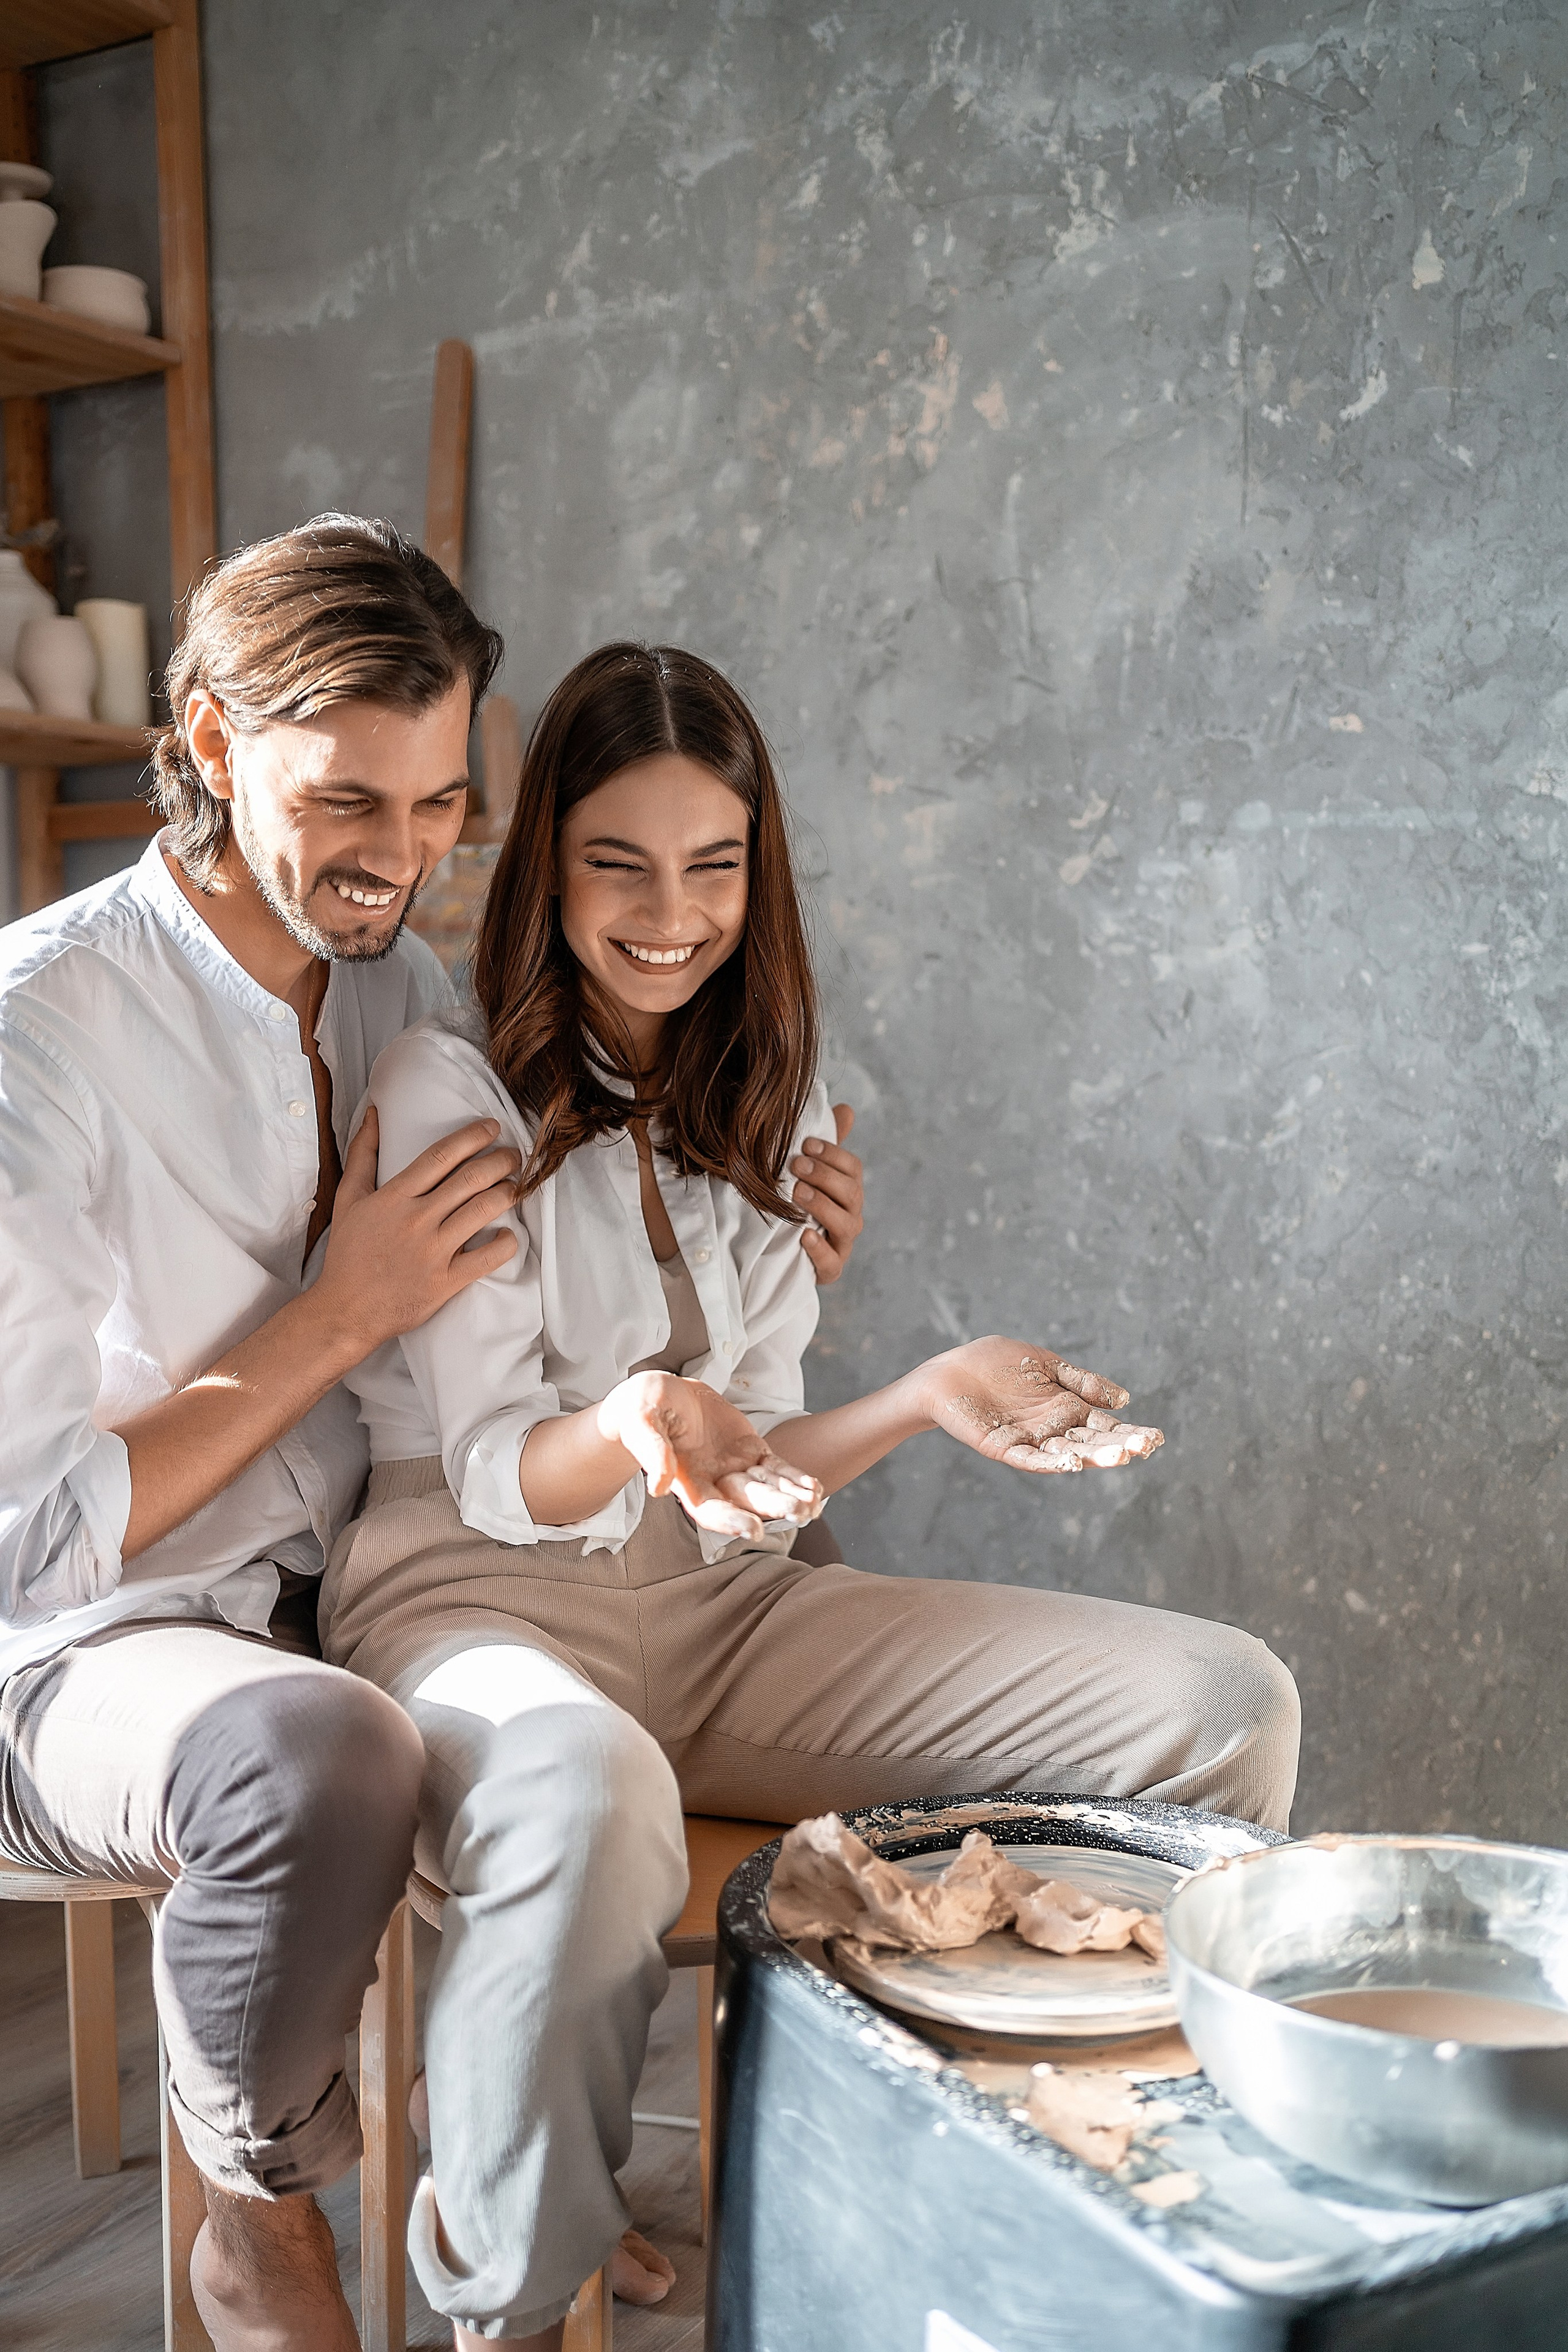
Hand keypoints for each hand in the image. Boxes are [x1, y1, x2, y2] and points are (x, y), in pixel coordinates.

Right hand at [315, 1107, 520, 1354]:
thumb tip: (373, 1113)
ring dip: (508, 1192)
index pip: (441, 1155)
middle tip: (515, 1155)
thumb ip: (362, 1154)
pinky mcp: (445, 1282)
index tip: (493, 1127)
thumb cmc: (347, 1255)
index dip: (472, 1136)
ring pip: (483, 1210)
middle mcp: (417, 1220)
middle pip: (470, 1178)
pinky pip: (487, 1258)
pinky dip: (506, 1243)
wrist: (344, 1311)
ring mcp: (433, 1251)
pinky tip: (510, 1234)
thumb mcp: (348, 1199)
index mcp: (395, 1197)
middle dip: (501, 1160)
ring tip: (517, 1186)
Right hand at [598, 1373, 824, 1538]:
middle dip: (774, 1508)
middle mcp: (714, 1481)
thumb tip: (659, 1488)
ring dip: (791, 1497)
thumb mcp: (643, 1424)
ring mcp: (734, 1466)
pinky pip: (776, 1467)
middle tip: (802, 1514)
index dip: (731, 1522)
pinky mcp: (749, 1449)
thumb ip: (653, 1453)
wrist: (657, 1396)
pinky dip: (794, 1478)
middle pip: (747, 1501)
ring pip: (767, 1487)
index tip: (753, 1531)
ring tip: (815, 1504)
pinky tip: (815, 1488)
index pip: (710, 1511)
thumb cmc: (641, 1411)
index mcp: (686, 1483)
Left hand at [793, 1103, 863, 1283]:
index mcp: (849, 1191)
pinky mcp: (829, 1269)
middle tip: (796, 1165)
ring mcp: (842, 1244)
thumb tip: (845, 1109)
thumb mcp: (806, 1173)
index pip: (853, 1169)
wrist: (779, 1252)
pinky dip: (819, 1249)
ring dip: (822, 1206)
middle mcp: (851, 1216)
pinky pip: (831, 1263)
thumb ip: (825, 1146)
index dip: (833, 1155)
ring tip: (797, 1193)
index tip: (807, 1144)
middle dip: (825, 1177)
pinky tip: (803, 1235)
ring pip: (845, 1225)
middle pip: (851, 1194)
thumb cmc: (798, 1205)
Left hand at [917, 1337, 1163, 1475]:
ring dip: (1093, 1458)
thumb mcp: (1046, 1365)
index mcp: (1067, 1409)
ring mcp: (1030, 1441)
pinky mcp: (1004, 1447)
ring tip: (1120, 1456)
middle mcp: (1053, 1430)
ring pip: (1067, 1454)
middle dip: (1119, 1446)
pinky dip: (1052, 1463)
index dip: (1130, 1433)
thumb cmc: (995, 1363)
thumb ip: (1082, 1381)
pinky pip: (1031, 1459)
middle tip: (1145, 1446)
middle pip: (1092, 1443)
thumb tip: (1124, 1399)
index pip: (1105, 1427)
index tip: (1156, 1438)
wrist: (949, 1370)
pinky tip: (1074, 1464)